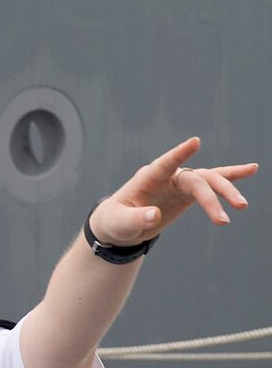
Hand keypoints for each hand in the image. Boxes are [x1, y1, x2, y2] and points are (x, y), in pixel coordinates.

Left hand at [91, 136, 254, 245]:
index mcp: (148, 178)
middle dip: (211, 197)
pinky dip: (231, 177)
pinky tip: (252, 169)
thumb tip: (154, 215)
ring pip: (208, 181)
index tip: (194, 142)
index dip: (179, 154)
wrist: (121, 225)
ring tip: (242, 206)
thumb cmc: (116, 220)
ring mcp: (180, 182)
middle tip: (226, 216)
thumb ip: (136, 218)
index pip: (165, 163)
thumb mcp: (121, 223)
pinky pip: (212, 184)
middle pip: (195, 180)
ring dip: (226, 191)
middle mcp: (168, 176)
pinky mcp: (188, 192)